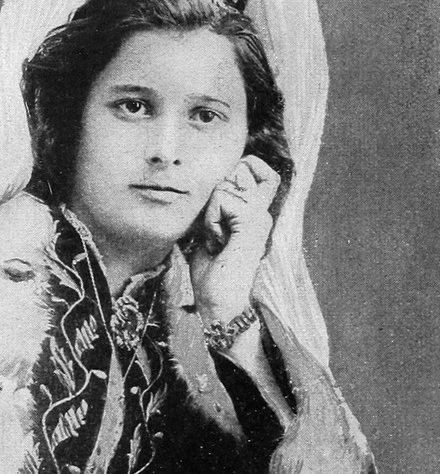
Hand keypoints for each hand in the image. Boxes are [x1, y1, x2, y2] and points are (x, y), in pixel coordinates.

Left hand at [189, 156, 280, 322]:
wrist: (221, 307)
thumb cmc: (213, 276)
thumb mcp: (211, 233)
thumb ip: (217, 207)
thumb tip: (214, 181)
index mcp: (257, 215)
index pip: (260, 170)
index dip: (239, 171)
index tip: (223, 204)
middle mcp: (264, 213)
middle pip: (244, 166)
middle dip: (217, 193)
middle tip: (217, 230)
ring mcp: (261, 217)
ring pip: (226, 185)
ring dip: (210, 213)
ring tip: (217, 241)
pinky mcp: (253, 223)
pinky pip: (222, 198)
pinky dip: (210, 220)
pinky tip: (218, 244)